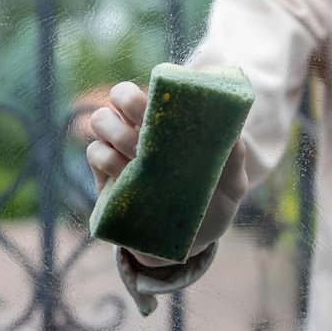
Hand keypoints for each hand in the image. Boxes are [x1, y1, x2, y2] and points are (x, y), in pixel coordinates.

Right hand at [86, 81, 247, 266]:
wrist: (189, 244)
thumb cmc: (213, 206)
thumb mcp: (232, 186)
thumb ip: (234, 161)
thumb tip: (236, 136)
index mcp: (175, 125)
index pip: (159, 90)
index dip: (156, 87)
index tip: (166, 101)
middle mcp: (146, 130)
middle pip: (122, 96)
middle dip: (128, 100)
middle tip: (145, 123)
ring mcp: (123, 151)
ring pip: (102, 119)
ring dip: (116, 130)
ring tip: (139, 154)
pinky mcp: (106, 176)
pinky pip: (96, 153)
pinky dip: (107, 159)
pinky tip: (126, 173)